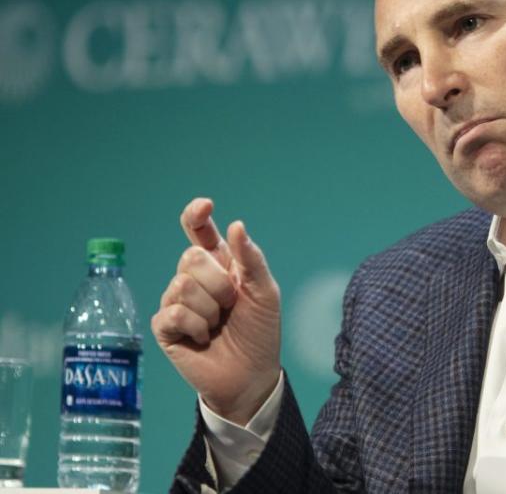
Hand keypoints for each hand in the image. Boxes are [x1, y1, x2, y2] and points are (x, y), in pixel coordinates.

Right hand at [151, 198, 280, 425]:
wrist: (251, 375)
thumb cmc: (259, 332)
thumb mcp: (264, 293)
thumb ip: (250, 259)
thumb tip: (235, 225)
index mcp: (219, 265)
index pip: (199, 232)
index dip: (196, 215)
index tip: (204, 206)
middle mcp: (194, 279)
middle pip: (190, 258)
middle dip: (219, 282)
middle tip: (232, 304)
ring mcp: (176, 302)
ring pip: (181, 284)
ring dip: (209, 308)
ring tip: (218, 324)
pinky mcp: (165, 327)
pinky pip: (172, 312)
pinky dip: (195, 326)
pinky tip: (203, 338)